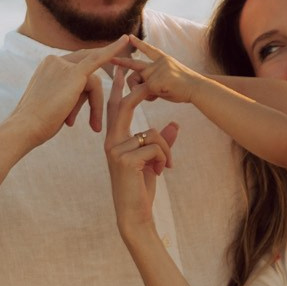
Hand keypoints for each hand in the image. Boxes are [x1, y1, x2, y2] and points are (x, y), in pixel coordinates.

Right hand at [8, 37, 137, 147]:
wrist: (25, 127)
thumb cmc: (34, 124)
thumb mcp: (48, 104)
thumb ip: (61, 95)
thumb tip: (69, 104)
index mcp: (47, 66)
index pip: (74, 71)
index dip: (85, 86)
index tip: (91, 94)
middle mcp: (55, 60)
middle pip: (86, 73)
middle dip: (93, 94)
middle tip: (97, 114)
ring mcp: (65, 65)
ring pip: (94, 83)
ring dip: (95, 106)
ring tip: (93, 127)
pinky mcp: (75, 73)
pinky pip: (99, 60)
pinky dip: (113, 49)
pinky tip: (125, 40)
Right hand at [104, 76, 178, 235]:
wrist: (135, 214)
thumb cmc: (141, 189)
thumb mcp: (154, 161)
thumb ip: (162, 142)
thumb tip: (175, 124)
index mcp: (114, 140)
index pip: (114, 109)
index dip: (118, 89)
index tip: (119, 70)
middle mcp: (111, 142)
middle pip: (124, 107)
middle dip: (139, 92)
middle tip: (151, 80)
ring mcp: (116, 150)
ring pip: (152, 133)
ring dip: (166, 149)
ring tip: (165, 166)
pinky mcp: (125, 160)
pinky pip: (155, 147)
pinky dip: (164, 158)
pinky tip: (161, 172)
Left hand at [119, 36, 208, 105]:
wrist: (198, 88)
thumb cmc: (185, 87)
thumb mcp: (168, 80)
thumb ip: (153, 81)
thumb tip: (140, 87)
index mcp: (163, 59)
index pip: (149, 50)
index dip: (139, 44)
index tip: (130, 37)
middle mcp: (158, 62)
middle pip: (134, 65)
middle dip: (121, 62)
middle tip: (111, 59)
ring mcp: (156, 69)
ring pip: (138, 82)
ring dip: (146, 91)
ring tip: (163, 91)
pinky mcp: (154, 79)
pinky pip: (145, 91)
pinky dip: (153, 97)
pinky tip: (166, 92)